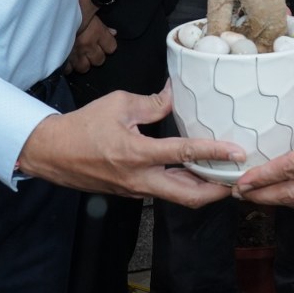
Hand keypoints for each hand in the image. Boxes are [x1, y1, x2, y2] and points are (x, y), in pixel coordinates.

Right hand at [15, 84, 242, 206]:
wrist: (53, 153)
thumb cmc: (83, 126)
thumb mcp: (119, 104)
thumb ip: (152, 103)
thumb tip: (175, 95)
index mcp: (137, 154)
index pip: (184, 154)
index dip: (215, 153)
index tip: (238, 153)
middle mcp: (140, 179)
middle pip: (190, 195)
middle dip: (219, 191)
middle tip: (239, 179)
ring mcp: (136, 190)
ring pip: (178, 197)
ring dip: (204, 190)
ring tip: (225, 176)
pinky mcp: (133, 192)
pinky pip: (165, 192)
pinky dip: (185, 185)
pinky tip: (197, 172)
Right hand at [65, 15, 117, 74]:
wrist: (51, 13)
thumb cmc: (73, 9)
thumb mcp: (89, 13)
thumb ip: (102, 26)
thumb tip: (113, 33)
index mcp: (96, 32)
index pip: (111, 47)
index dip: (108, 45)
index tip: (102, 43)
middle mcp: (88, 45)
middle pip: (99, 60)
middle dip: (95, 56)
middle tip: (89, 50)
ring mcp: (75, 54)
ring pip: (84, 68)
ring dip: (82, 63)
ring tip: (78, 57)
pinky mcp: (61, 59)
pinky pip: (69, 70)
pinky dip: (68, 66)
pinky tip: (67, 60)